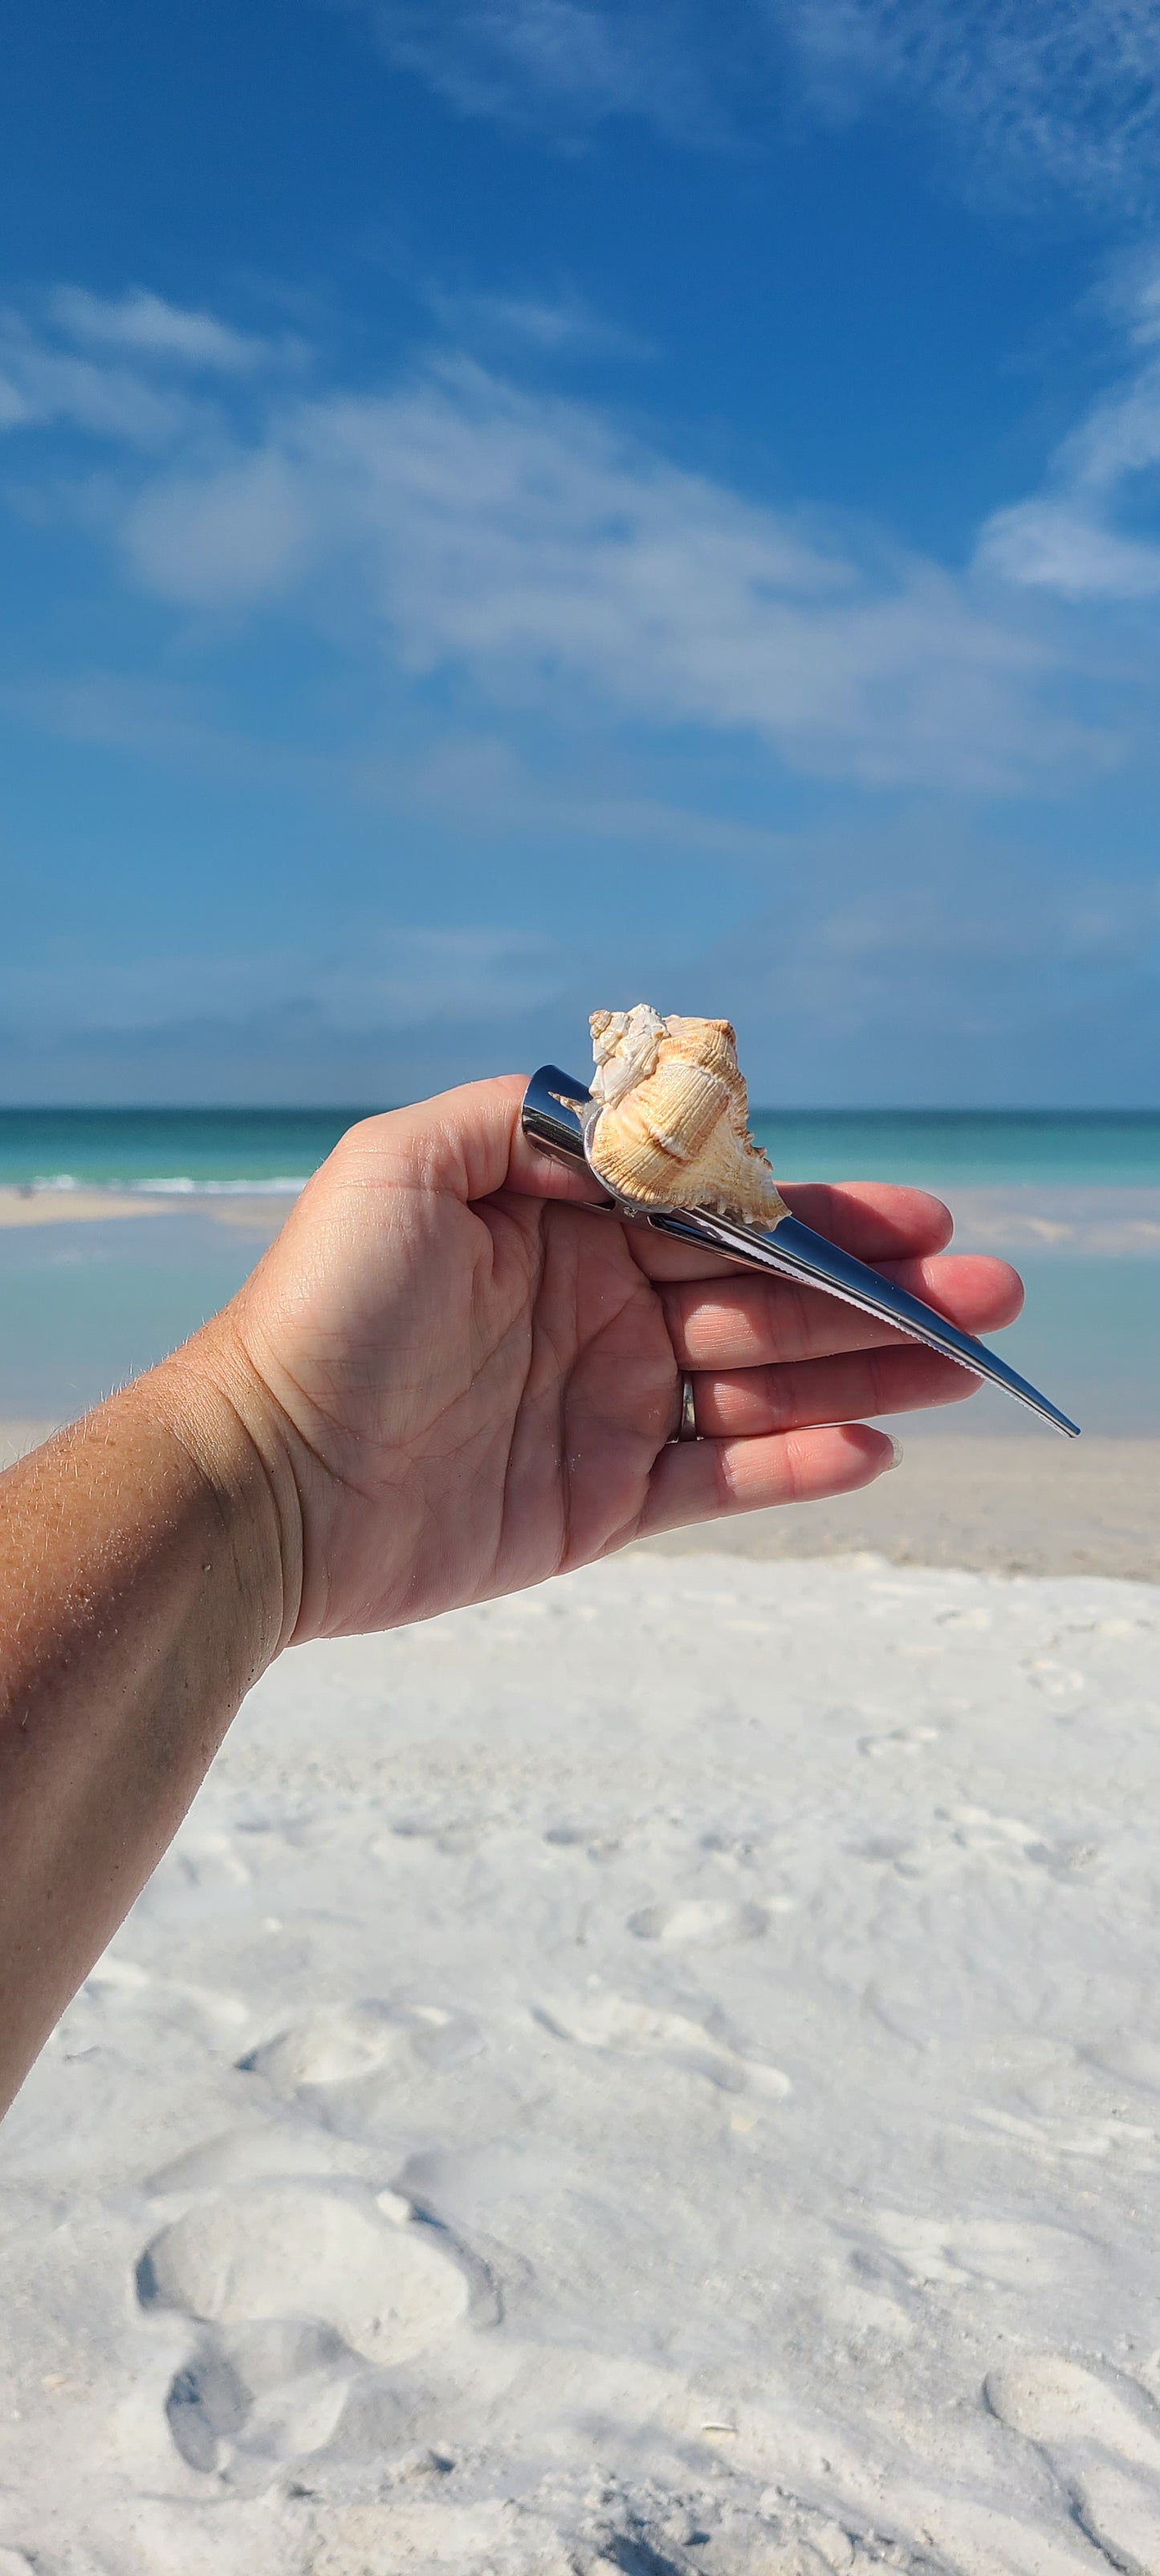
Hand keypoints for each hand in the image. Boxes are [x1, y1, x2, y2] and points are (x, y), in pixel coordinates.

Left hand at [207, 1076, 1021, 1642]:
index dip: (823, 1215)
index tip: (917, 1222)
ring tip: (963, 1366)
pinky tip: (873, 1444)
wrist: (260, 1483)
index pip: (721, 1210)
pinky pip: (722, 1477)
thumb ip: (531, 1118)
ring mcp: (606, 1404)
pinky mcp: (600, 1499)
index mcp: (567, 1225)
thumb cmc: (320, 1312)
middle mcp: (600, 1306)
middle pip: (767, 1294)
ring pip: (766, 1384)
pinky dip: (800, 1464)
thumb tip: (651, 1113)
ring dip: (869, 1371)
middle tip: (987, 1296)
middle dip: (878, 1292)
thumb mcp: (402, 1165)